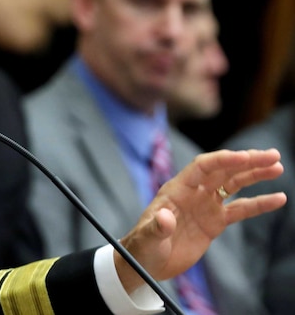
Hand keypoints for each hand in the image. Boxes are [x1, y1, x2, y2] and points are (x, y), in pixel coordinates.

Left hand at [115, 148, 286, 291]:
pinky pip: (241, 209)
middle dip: (247, 162)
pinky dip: (259, 203)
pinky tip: (278, 198)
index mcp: (177, 190)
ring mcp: (205, 206)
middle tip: (273, 155)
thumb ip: (156, 228)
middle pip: (223, 171)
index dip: (223, 160)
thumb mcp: (147, 238)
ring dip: (255, 174)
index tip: (245, 157)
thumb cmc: (142, 247)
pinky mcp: (215, 222)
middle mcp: (193, 193)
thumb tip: (165, 218)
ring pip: (234, 184)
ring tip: (277, 166)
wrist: (147, 264)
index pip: (203, 168)